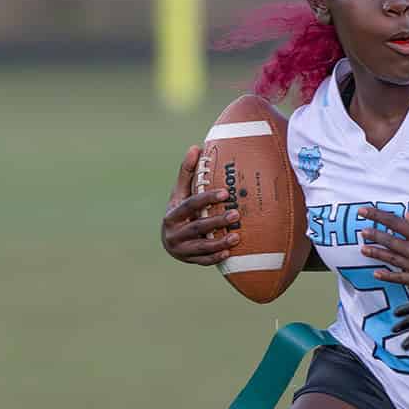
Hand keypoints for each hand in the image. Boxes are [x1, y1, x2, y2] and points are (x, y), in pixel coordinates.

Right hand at [160, 146, 240, 265]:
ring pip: (201, 247)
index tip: (225, 193)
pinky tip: (228, 253)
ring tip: (237, 237)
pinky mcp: (189, 260)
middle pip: (197, 226)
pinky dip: (215, 258)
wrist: (171, 240)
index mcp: (172, 213)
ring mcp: (181, 248)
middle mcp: (173, 232)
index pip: (190, 204)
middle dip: (217, 221)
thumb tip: (196, 147)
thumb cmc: (180, 211)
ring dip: (219, 242)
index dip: (206, 198)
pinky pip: (203, 261)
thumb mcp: (180, 193)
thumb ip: (188, 173)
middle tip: (236, 214)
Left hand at [360, 207, 408, 290]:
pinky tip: (377, 272)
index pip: (393, 222)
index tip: (363, 211)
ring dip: (376, 253)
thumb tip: (408, 218)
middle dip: (373, 234)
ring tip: (364, 249)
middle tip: (362, 231)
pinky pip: (400, 278)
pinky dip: (388, 275)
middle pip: (388, 240)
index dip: (376, 216)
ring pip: (391, 259)